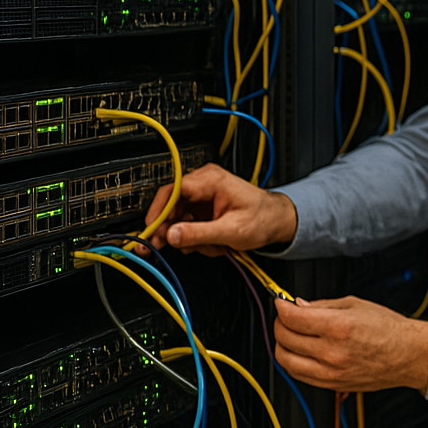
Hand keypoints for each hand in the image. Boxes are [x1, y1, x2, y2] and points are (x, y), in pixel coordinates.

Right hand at [143, 163, 297, 255]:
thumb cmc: (263, 218)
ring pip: (177, 217)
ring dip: (187, 237)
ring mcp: (202, 196)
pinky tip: (210, 243)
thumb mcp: (231, 230)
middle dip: (169, 229)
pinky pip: (187, 223)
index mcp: (211, 180)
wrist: (277, 221)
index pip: (172, 191)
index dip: (158, 211)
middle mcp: (204, 184)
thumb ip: (199, 233)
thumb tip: (172, 235)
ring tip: (207, 246)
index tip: (150, 230)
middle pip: (170, 205)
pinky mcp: (203, 209)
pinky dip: (195, 237)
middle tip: (161, 247)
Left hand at [274, 296, 427, 392]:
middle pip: (285, 338)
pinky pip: (298, 375)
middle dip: (280, 323)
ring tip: (290, 335)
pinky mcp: (331, 385)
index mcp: (339, 327)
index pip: (293, 318)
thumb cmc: (388, 329)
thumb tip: (299, 306)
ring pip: (285, 360)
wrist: (408, 355)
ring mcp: (330, 372)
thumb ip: (323, 305)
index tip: (281, 303)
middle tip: (286, 316)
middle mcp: (332, 352)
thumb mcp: (356, 305)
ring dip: (282, 344)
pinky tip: (299, 351)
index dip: (281, 307)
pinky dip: (292, 361)